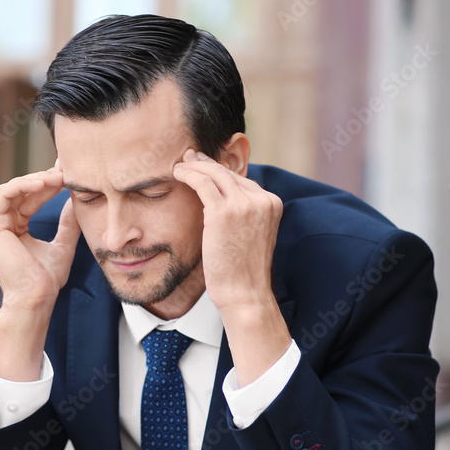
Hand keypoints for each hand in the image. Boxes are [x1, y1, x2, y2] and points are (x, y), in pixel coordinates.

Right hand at [0, 163, 79, 380]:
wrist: (36, 297)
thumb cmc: (47, 279)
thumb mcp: (63, 244)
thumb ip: (67, 223)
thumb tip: (75, 201)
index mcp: (15, 229)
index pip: (31, 198)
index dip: (50, 185)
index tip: (69, 174)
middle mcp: (1, 225)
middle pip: (22, 191)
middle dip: (45, 179)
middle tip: (66, 170)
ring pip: (13, 189)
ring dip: (36, 180)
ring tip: (58, 177)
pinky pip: (5, 194)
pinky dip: (24, 185)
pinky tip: (44, 184)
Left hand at [172, 149, 281, 311]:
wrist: (244, 292)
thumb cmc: (243, 271)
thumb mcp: (252, 235)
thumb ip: (244, 215)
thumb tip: (221, 201)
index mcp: (272, 203)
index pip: (242, 180)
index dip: (220, 172)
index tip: (205, 166)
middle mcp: (262, 199)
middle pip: (229, 173)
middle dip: (207, 163)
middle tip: (190, 157)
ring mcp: (244, 204)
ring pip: (214, 173)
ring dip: (194, 166)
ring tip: (180, 165)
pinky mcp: (224, 211)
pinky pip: (202, 183)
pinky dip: (188, 174)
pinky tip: (177, 174)